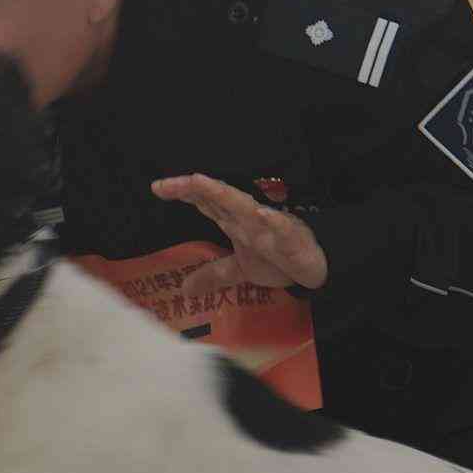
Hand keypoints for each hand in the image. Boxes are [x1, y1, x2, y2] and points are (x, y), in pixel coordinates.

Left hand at [151, 174, 327, 296]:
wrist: (315, 267)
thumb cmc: (278, 260)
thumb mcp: (240, 270)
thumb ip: (212, 275)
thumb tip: (184, 290)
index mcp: (235, 222)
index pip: (205, 203)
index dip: (183, 193)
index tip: (157, 187)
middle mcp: (248, 219)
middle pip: (217, 198)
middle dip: (194, 188)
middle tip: (169, 182)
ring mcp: (269, 226)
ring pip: (244, 206)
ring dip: (223, 194)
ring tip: (201, 181)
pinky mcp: (292, 238)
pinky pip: (282, 228)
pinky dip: (273, 220)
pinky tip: (262, 213)